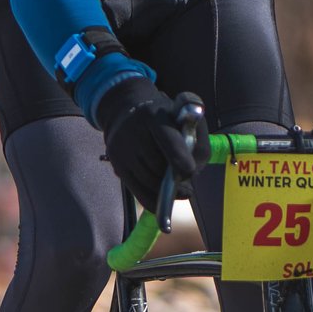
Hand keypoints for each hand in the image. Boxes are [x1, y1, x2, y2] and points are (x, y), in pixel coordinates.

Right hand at [91, 77, 198, 213]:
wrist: (126, 111)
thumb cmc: (165, 116)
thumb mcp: (184, 115)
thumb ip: (196, 137)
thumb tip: (193, 171)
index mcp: (153, 114)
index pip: (166, 137)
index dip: (178, 156)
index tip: (189, 171)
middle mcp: (132, 131)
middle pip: (158, 165)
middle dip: (177, 176)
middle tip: (188, 178)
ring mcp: (121, 150)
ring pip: (150, 181)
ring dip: (167, 188)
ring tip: (179, 186)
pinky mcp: (116, 165)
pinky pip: (139, 192)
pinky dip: (155, 200)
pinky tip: (166, 200)